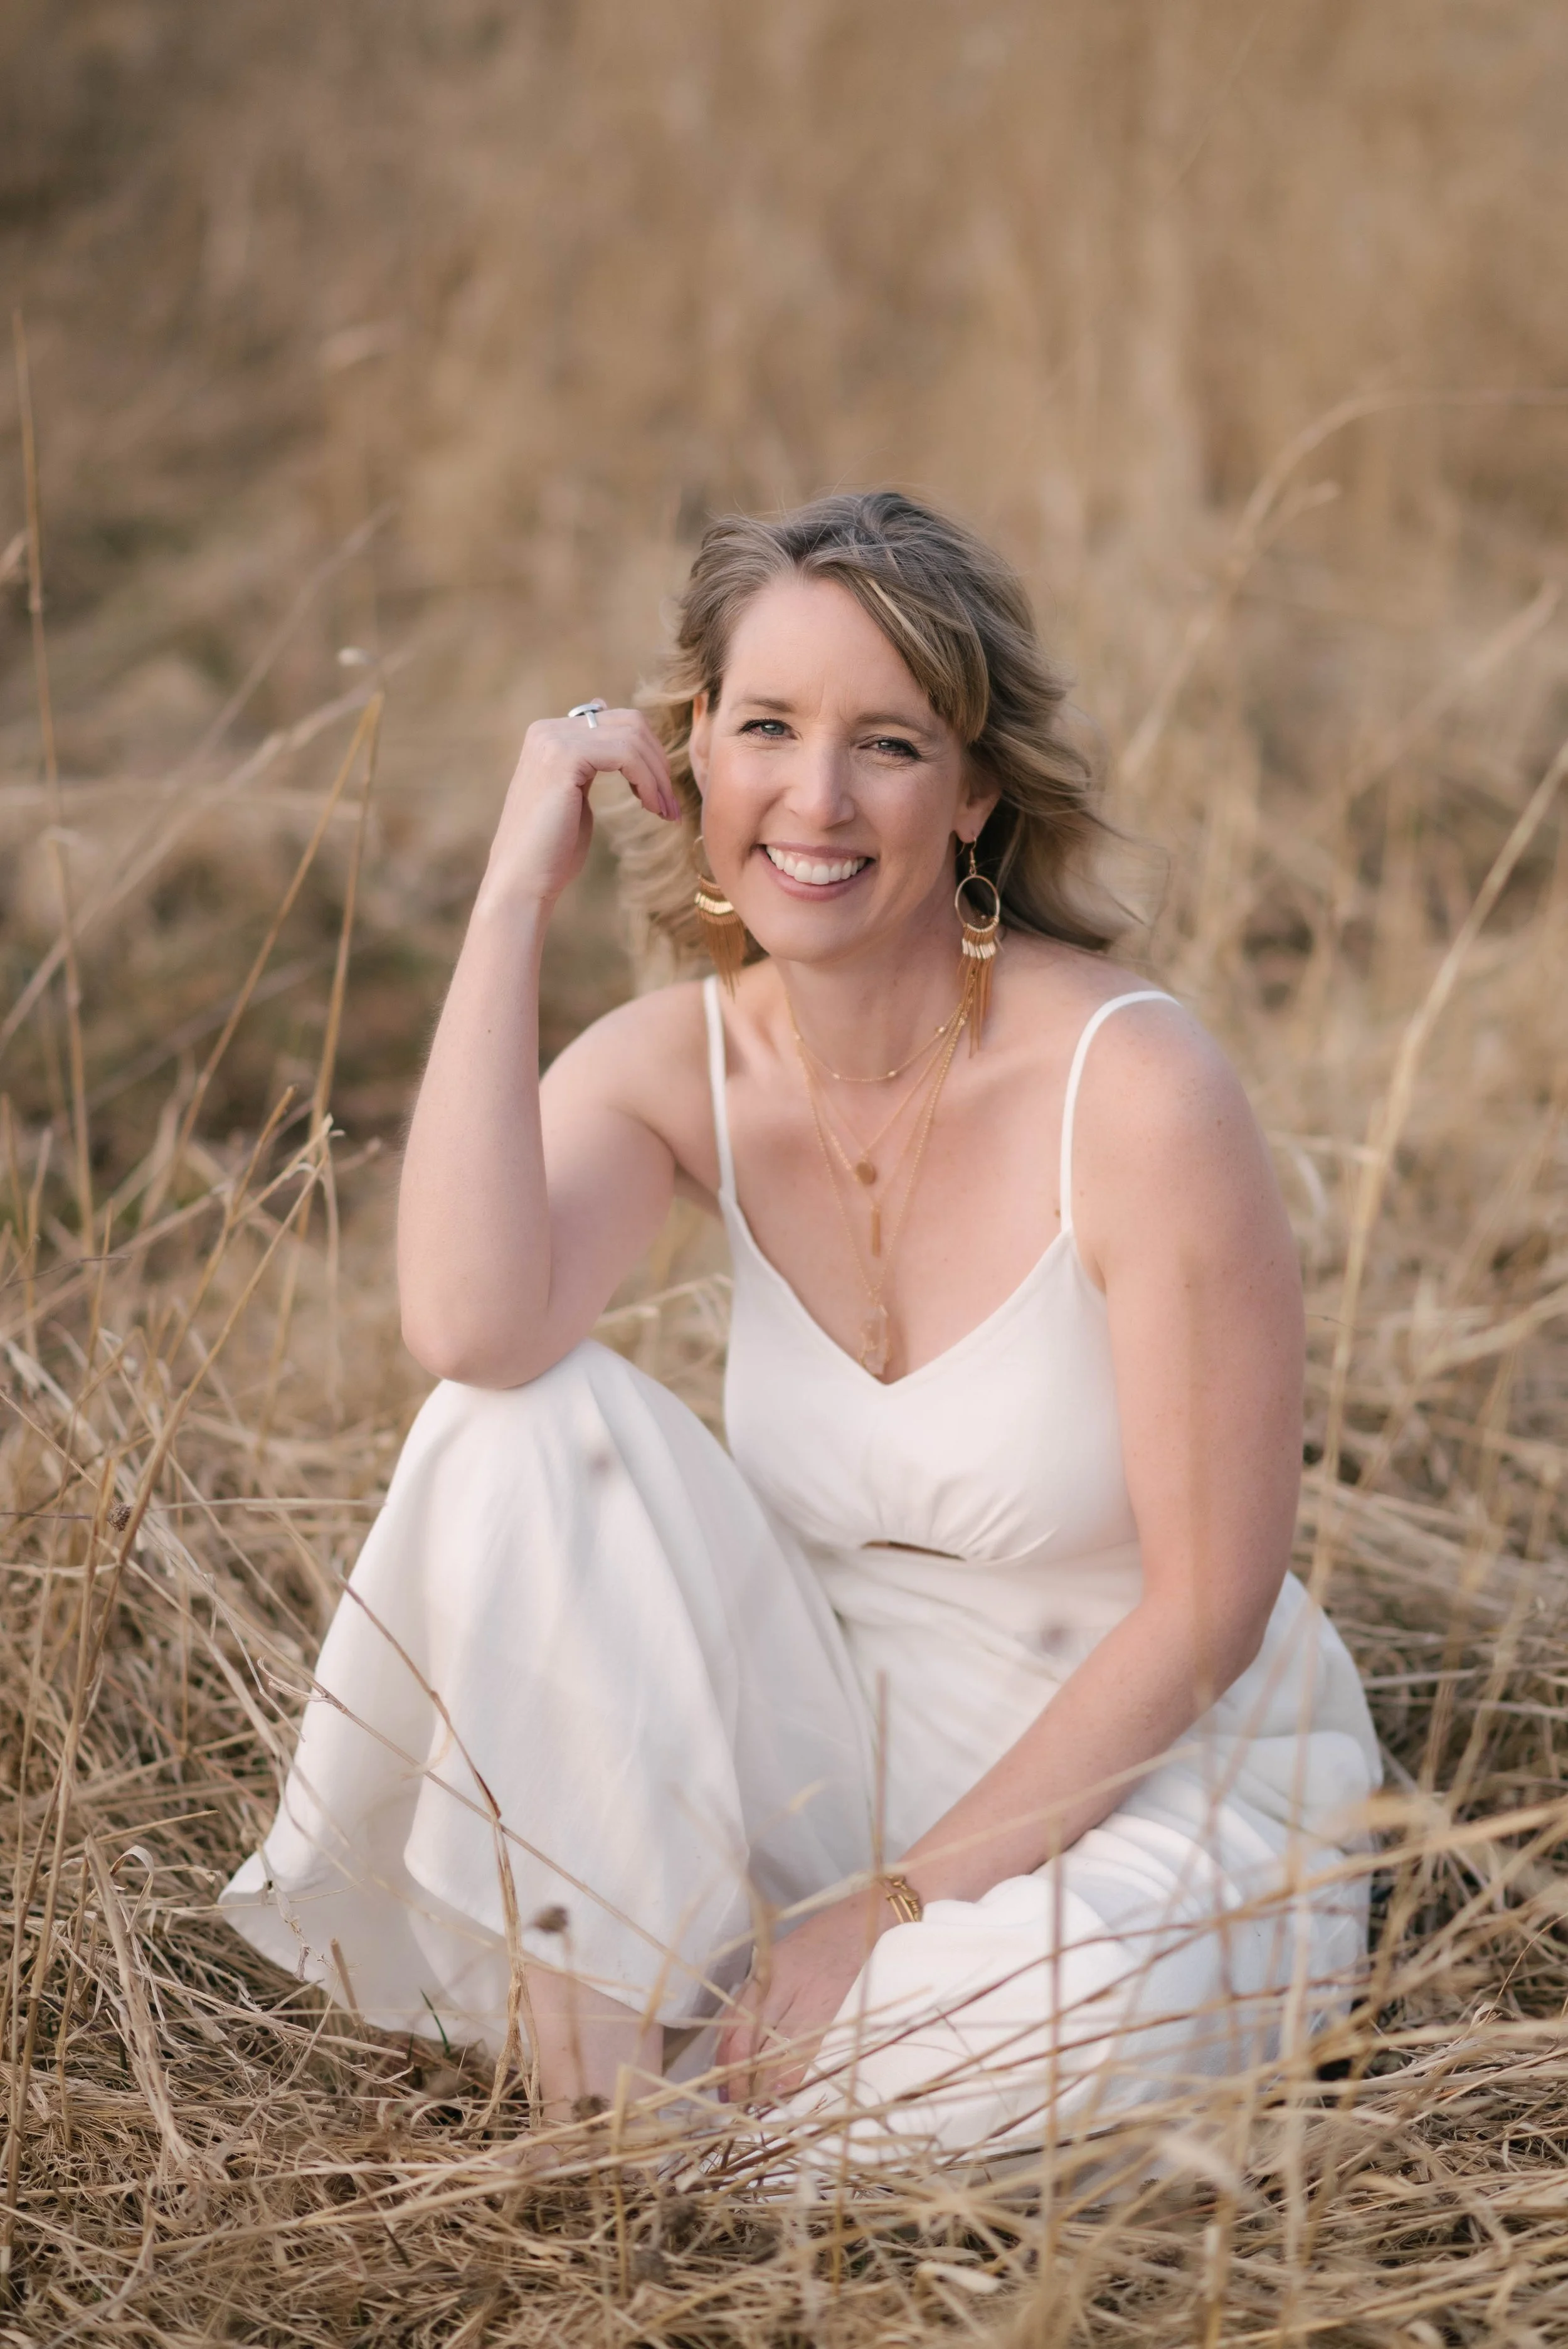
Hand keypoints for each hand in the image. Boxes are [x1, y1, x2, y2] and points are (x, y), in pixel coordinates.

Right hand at [477, 707, 679, 914]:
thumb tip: (608, 720)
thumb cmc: (551, 850)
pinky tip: (650, 807)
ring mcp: (553, 740)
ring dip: (658, 776)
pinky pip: (626, 754)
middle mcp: (548, 730)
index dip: (649, 755)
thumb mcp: (575, 794)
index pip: (617, 721)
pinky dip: (647, 781)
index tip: (661, 795)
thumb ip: (593, 760)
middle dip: (659, 762)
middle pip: (629, 722)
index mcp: (550, 734)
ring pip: (632, 737)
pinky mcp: (563, 758)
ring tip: (665, 811)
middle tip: (670, 804)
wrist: (522, 881)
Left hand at [716, 1890, 885, 2103]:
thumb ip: (760, 1991)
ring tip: (755, 2100)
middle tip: (733, 2097)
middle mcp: (790, 1990)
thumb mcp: (781, 1954)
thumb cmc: (823, 1936)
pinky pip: (810, 2058)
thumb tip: (736, 2034)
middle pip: (755, 2044)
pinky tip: (785, 2091)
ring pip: (782, 2058)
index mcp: (771, 1971)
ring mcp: (817, 2007)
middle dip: (741, 2077)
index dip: (726, 2055)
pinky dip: (793, 2078)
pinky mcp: (838, 2019)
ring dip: (765, 2084)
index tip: (719, 2077)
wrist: (871, 1922)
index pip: (738, 2021)